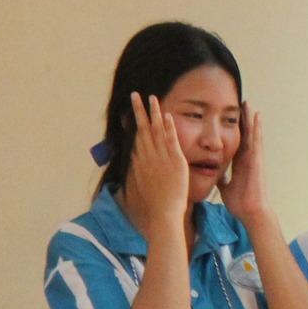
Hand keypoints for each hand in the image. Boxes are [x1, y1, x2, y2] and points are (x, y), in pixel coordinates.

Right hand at [123, 93, 189, 245]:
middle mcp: (148, 157)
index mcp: (141, 161)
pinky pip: (171, 141)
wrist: (162, 213)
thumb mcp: (141, 183)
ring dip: (153, 113)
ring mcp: (161, 158)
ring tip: (151, 97)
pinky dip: (168, 127)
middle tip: (134, 94)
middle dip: (138, 111)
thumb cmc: (155, 203)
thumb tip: (134, 157)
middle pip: (142, 129)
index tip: (132, 109)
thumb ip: (138, 168)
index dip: (135, 122)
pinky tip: (166, 115)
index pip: (137, 136)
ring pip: (155, 131)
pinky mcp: (175, 162)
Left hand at [219, 103, 269, 224]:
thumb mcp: (225, 186)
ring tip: (248, 103)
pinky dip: (257, 127)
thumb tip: (213, 173)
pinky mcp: (257, 158)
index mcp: (239, 164)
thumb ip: (221, 177)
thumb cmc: (239, 202)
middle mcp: (247, 157)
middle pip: (244, 134)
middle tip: (239, 104)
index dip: (233, 130)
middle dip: (242, 120)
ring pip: (252, 133)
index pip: (235, 142)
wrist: (250, 211)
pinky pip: (257, 139)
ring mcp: (254, 157)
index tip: (229, 119)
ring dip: (250, 118)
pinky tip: (256, 115)